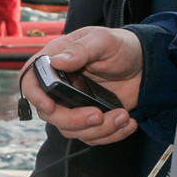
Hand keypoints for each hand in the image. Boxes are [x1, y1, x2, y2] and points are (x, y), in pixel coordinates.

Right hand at [19, 26, 142, 145]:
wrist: (145, 64)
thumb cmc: (121, 45)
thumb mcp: (103, 40)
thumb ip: (81, 49)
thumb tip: (58, 61)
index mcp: (56, 60)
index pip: (31, 80)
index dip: (34, 95)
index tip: (49, 105)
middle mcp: (61, 85)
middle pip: (50, 113)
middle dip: (73, 120)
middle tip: (98, 115)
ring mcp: (74, 104)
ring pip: (72, 129)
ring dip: (99, 129)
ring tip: (123, 116)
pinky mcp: (90, 118)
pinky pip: (92, 136)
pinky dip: (111, 135)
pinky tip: (127, 123)